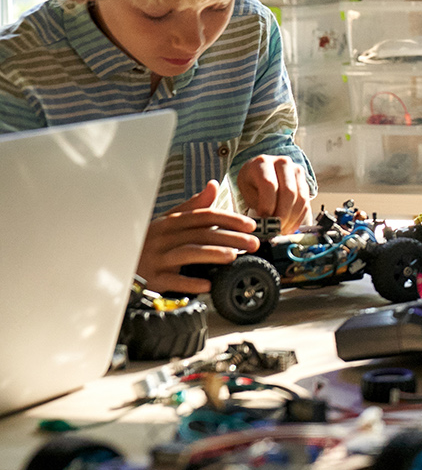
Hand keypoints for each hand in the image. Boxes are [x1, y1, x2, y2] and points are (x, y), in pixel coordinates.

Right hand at [136, 180, 259, 293]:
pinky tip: (207, 284)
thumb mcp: (169, 222)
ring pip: (188, 253)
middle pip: (201, 234)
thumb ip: (193, 206)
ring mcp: (157, 258)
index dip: (229, 219)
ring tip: (233, 257)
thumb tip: (213, 186)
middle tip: (253, 243)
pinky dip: (190, 282)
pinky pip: (173, 280)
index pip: (204, 216)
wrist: (121, 264)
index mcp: (170, 222)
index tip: (250, 225)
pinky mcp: (152, 278)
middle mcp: (164, 237)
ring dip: (212, 254)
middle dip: (230, 237)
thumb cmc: (150, 242)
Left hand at [237, 154, 311, 229]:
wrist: (263, 173)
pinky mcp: (305, 182)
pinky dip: (299, 218)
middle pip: (289, 192)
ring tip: (282, 230)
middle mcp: (283, 163)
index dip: (268, 205)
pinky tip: (289, 227)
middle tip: (275, 229)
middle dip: (282, 214)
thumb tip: (266, 224)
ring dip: (292, 218)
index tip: (263, 220)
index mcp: (263, 163)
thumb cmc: (252, 183)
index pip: (269, 185)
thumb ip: (257, 204)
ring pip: (300, 198)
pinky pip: (306, 203)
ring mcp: (297, 171)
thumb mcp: (247, 190)